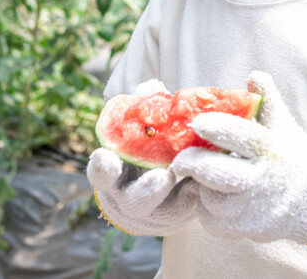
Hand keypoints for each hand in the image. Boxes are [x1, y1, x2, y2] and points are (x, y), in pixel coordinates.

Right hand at [87, 79, 199, 235]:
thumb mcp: (142, 129)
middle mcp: (127, 197)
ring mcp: (152, 213)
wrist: (163, 183)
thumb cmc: (146, 148)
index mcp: (114, 174)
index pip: (100, 173)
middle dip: (146, 191)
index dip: (101, 167)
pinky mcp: (174, 220)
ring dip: (177, 198)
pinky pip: (186, 213)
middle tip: (164, 177)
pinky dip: (196, 199)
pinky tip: (205, 185)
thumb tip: (152, 86)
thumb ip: (145, 108)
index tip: (106, 157)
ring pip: (161, 214)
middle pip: (131, 201)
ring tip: (191, 181)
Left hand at [170, 70, 306, 244]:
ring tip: (203, 175)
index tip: (194, 121)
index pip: (242, 136)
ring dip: (200, 185)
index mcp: (271, 149)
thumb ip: (267, 100)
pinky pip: (211, 217)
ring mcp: (253, 209)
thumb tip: (254, 75)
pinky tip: (214, 195)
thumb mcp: (283, 126)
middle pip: (217, 172)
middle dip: (192, 162)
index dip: (217, 127)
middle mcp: (263, 181)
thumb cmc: (291, 156)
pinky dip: (206, 206)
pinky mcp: (244, 230)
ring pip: (210, 196)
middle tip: (179, 157)